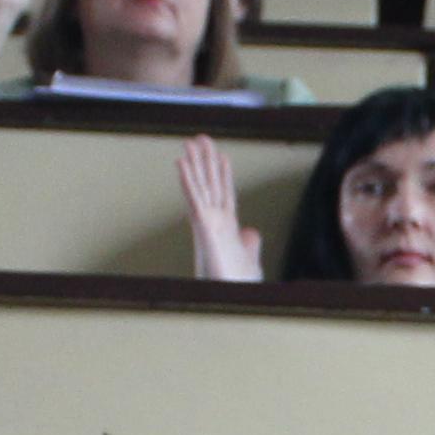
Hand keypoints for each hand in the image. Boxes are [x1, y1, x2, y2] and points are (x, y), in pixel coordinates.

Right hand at [175, 135, 264, 280]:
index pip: (225, 193)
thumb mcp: (250, 260)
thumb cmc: (236, 283)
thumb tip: (252, 232)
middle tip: (200, 138)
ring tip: (189, 143)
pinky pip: (193, 198)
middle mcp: (215, 221)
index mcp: (227, 227)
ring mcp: (207, 222)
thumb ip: (251, 244)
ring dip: (194, 164)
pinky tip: (181, 162)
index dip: (223, 174)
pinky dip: (187, 179)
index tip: (220, 155)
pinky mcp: (202, 226)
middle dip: (206, 161)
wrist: (232, 297)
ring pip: (201, 186)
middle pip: (211, 184)